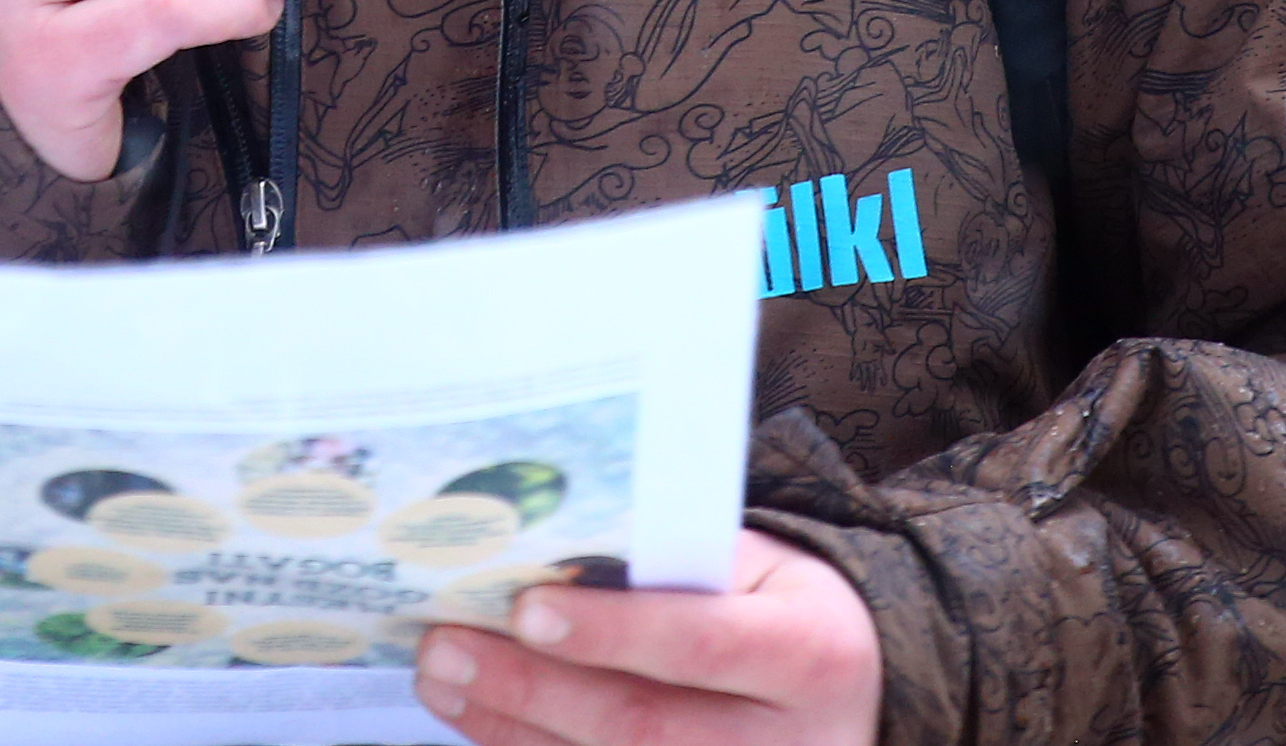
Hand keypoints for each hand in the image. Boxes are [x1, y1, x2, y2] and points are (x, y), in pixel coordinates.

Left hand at [413, 533, 883, 745]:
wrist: (843, 703)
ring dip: (512, 729)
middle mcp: (787, 745)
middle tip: (446, 647)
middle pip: (642, 727)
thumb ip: (675, 565)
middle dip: (532, 689)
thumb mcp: (759, 572)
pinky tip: (481, 723)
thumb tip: (547, 559)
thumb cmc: (778, 616)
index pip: (701, 644)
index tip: (527, 608)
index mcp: (812, 654)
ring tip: (442, 681)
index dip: (612, 631)